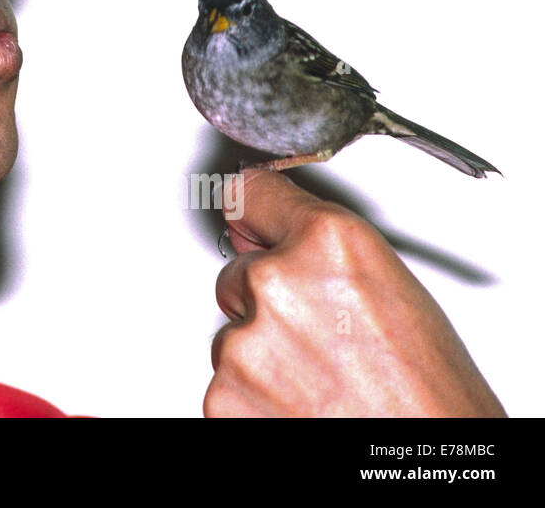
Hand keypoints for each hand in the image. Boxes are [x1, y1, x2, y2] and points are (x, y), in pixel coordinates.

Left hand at [204, 169, 504, 416]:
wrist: (428, 462)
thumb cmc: (431, 394)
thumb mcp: (391, 290)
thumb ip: (317, 251)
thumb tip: (261, 233)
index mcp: (329, 242)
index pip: (251, 192)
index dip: (256, 215)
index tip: (250, 219)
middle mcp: (278, 281)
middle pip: (240, 272)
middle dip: (267, 301)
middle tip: (326, 341)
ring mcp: (245, 340)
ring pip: (234, 332)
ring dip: (263, 354)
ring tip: (325, 381)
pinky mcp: (223, 392)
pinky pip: (226, 379)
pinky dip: (253, 395)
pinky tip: (303, 406)